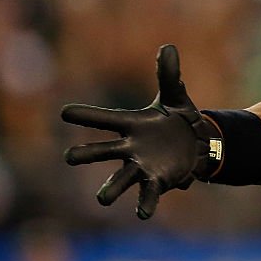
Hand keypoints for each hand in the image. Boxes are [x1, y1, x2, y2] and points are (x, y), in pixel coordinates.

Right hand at [61, 44, 220, 218]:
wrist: (196, 142)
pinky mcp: (157, 180)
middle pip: (105, 150)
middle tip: (68, 158)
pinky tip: (143, 214)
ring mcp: (141, 166)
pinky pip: (148, 193)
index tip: (64, 112)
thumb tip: (168, 47)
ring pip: (122, 178)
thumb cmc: (178, 118)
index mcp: (132, 124)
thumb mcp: (175, 95)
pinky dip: (146, 203)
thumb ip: (169, 74)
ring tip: (102, 199)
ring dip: (112, 188)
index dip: (86, 116)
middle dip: (88, 153)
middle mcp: (130, 147)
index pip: (106, 119)